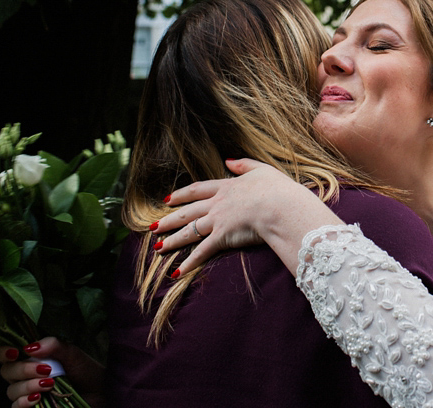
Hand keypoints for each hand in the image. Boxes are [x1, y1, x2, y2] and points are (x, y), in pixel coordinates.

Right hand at [0, 337, 103, 407]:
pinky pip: (16, 407)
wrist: (99, 392)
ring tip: (50, 384)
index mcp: (32, 357)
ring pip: (11, 391)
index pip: (5, 354)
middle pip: (6, 371)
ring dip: (28, 386)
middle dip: (23, 370)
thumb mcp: (73, 354)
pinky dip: (25, 402)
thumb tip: (30, 347)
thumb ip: (54, 346)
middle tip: (46, 370)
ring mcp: (27, 393)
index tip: (15, 352)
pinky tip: (39, 397)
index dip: (3, 352)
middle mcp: (25, 375)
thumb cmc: (86, 370)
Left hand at [154, 158, 314, 275]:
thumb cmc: (277, 189)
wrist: (279, 206)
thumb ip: (244, 164)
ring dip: (172, 240)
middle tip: (153, 226)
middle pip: (187, 212)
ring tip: (157, 247)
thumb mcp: (261, 169)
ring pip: (189, 231)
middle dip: (168, 219)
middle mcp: (217, 203)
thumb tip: (228, 160)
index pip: (197, 190)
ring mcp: (218, 220)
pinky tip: (176, 272)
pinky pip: (201, 252)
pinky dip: (188, 263)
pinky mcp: (222, 237)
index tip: (168, 199)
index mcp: (226, 187)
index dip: (181, 195)